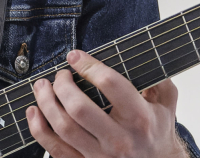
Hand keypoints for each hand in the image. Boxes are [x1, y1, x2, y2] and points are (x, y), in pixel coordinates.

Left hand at [27, 50, 188, 157]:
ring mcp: (101, 156)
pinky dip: (39, 129)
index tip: (75, 56)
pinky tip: (34, 112)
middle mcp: (119, 139)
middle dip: (62, 85)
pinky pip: (55, 150)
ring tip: (42, 86)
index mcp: (139, 117)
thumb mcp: (166, 101)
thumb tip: (139, 51)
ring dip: (46, 103)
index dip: (88, 65)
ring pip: (63, 128)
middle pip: (79, 108)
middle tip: (60, 74)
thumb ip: (157, 75)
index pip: (109, 84)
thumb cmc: (158, 130)